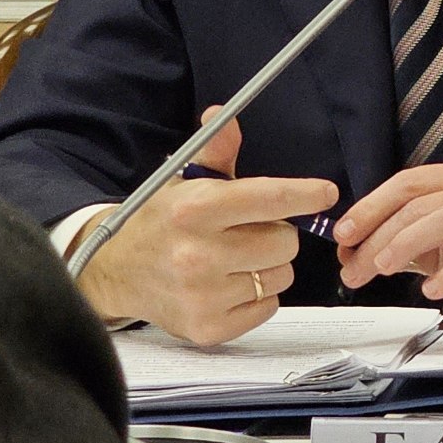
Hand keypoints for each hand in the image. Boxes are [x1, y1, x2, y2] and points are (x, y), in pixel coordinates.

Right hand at [72, 110, 338, 346]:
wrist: (117, 271)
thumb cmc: (162, 220)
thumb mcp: (184, 180)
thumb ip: (215, 150)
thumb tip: (224, 114)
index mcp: (195, 208)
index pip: (269, 199)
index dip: (305, 195)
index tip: (325, 193)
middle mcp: (197, 253)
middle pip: (285, 242)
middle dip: (276, 234)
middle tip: (249, 232)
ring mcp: (203, 295)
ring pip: (281, 276)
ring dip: (268, 266)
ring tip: (235, 259)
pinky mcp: (208, 328)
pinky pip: (268, 306)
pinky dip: (258, 296)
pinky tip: (229, 284)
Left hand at [332, 156, 442, 334]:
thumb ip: (406, 244)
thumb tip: (353, 250)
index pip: (410, 182)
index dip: (370, 207)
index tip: (342, 235)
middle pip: (423, 202)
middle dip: (379, 235)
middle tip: (353, 267)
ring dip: (407, 244)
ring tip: (381, 269)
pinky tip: (430, 289)